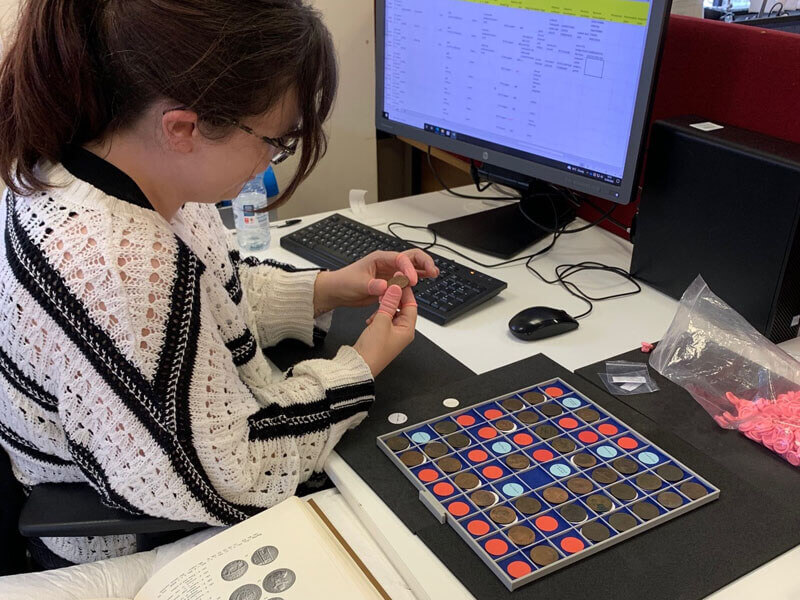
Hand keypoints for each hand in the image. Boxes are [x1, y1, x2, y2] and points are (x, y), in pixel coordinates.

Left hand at [313, 249, 437, 315]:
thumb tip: (386, 286)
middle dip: (423, 262)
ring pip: (412, 267)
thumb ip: (372, 285)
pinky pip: (407, 279)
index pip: (401, 259)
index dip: (409, 269)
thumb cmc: (344, 282)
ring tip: (434, 274)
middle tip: (433, 271)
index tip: (413, 281)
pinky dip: (417, 279)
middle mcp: (387, 263)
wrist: (337, 291)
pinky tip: (426, 281)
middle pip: (411, 257)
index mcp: (380, 258)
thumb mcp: (357, 284)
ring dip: (423, 269)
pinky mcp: (390, 283)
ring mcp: (390, 273)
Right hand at [353, 284, 416, 376]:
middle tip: (385, 290)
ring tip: (377, 307)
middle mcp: (402, 332)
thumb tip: (396, 289)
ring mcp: (392, 335)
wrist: (359, 366)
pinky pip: (383, 320)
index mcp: (407, 330)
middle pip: (402, 308)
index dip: (405, 292)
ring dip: (384, 308)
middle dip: (393, 299)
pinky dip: (377, 317)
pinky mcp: (383, 336)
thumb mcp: (381, 322)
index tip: (399, 281)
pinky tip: (370, 320)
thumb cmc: (373, 351)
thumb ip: (389, 303)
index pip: (411, 305)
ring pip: (391, 314)